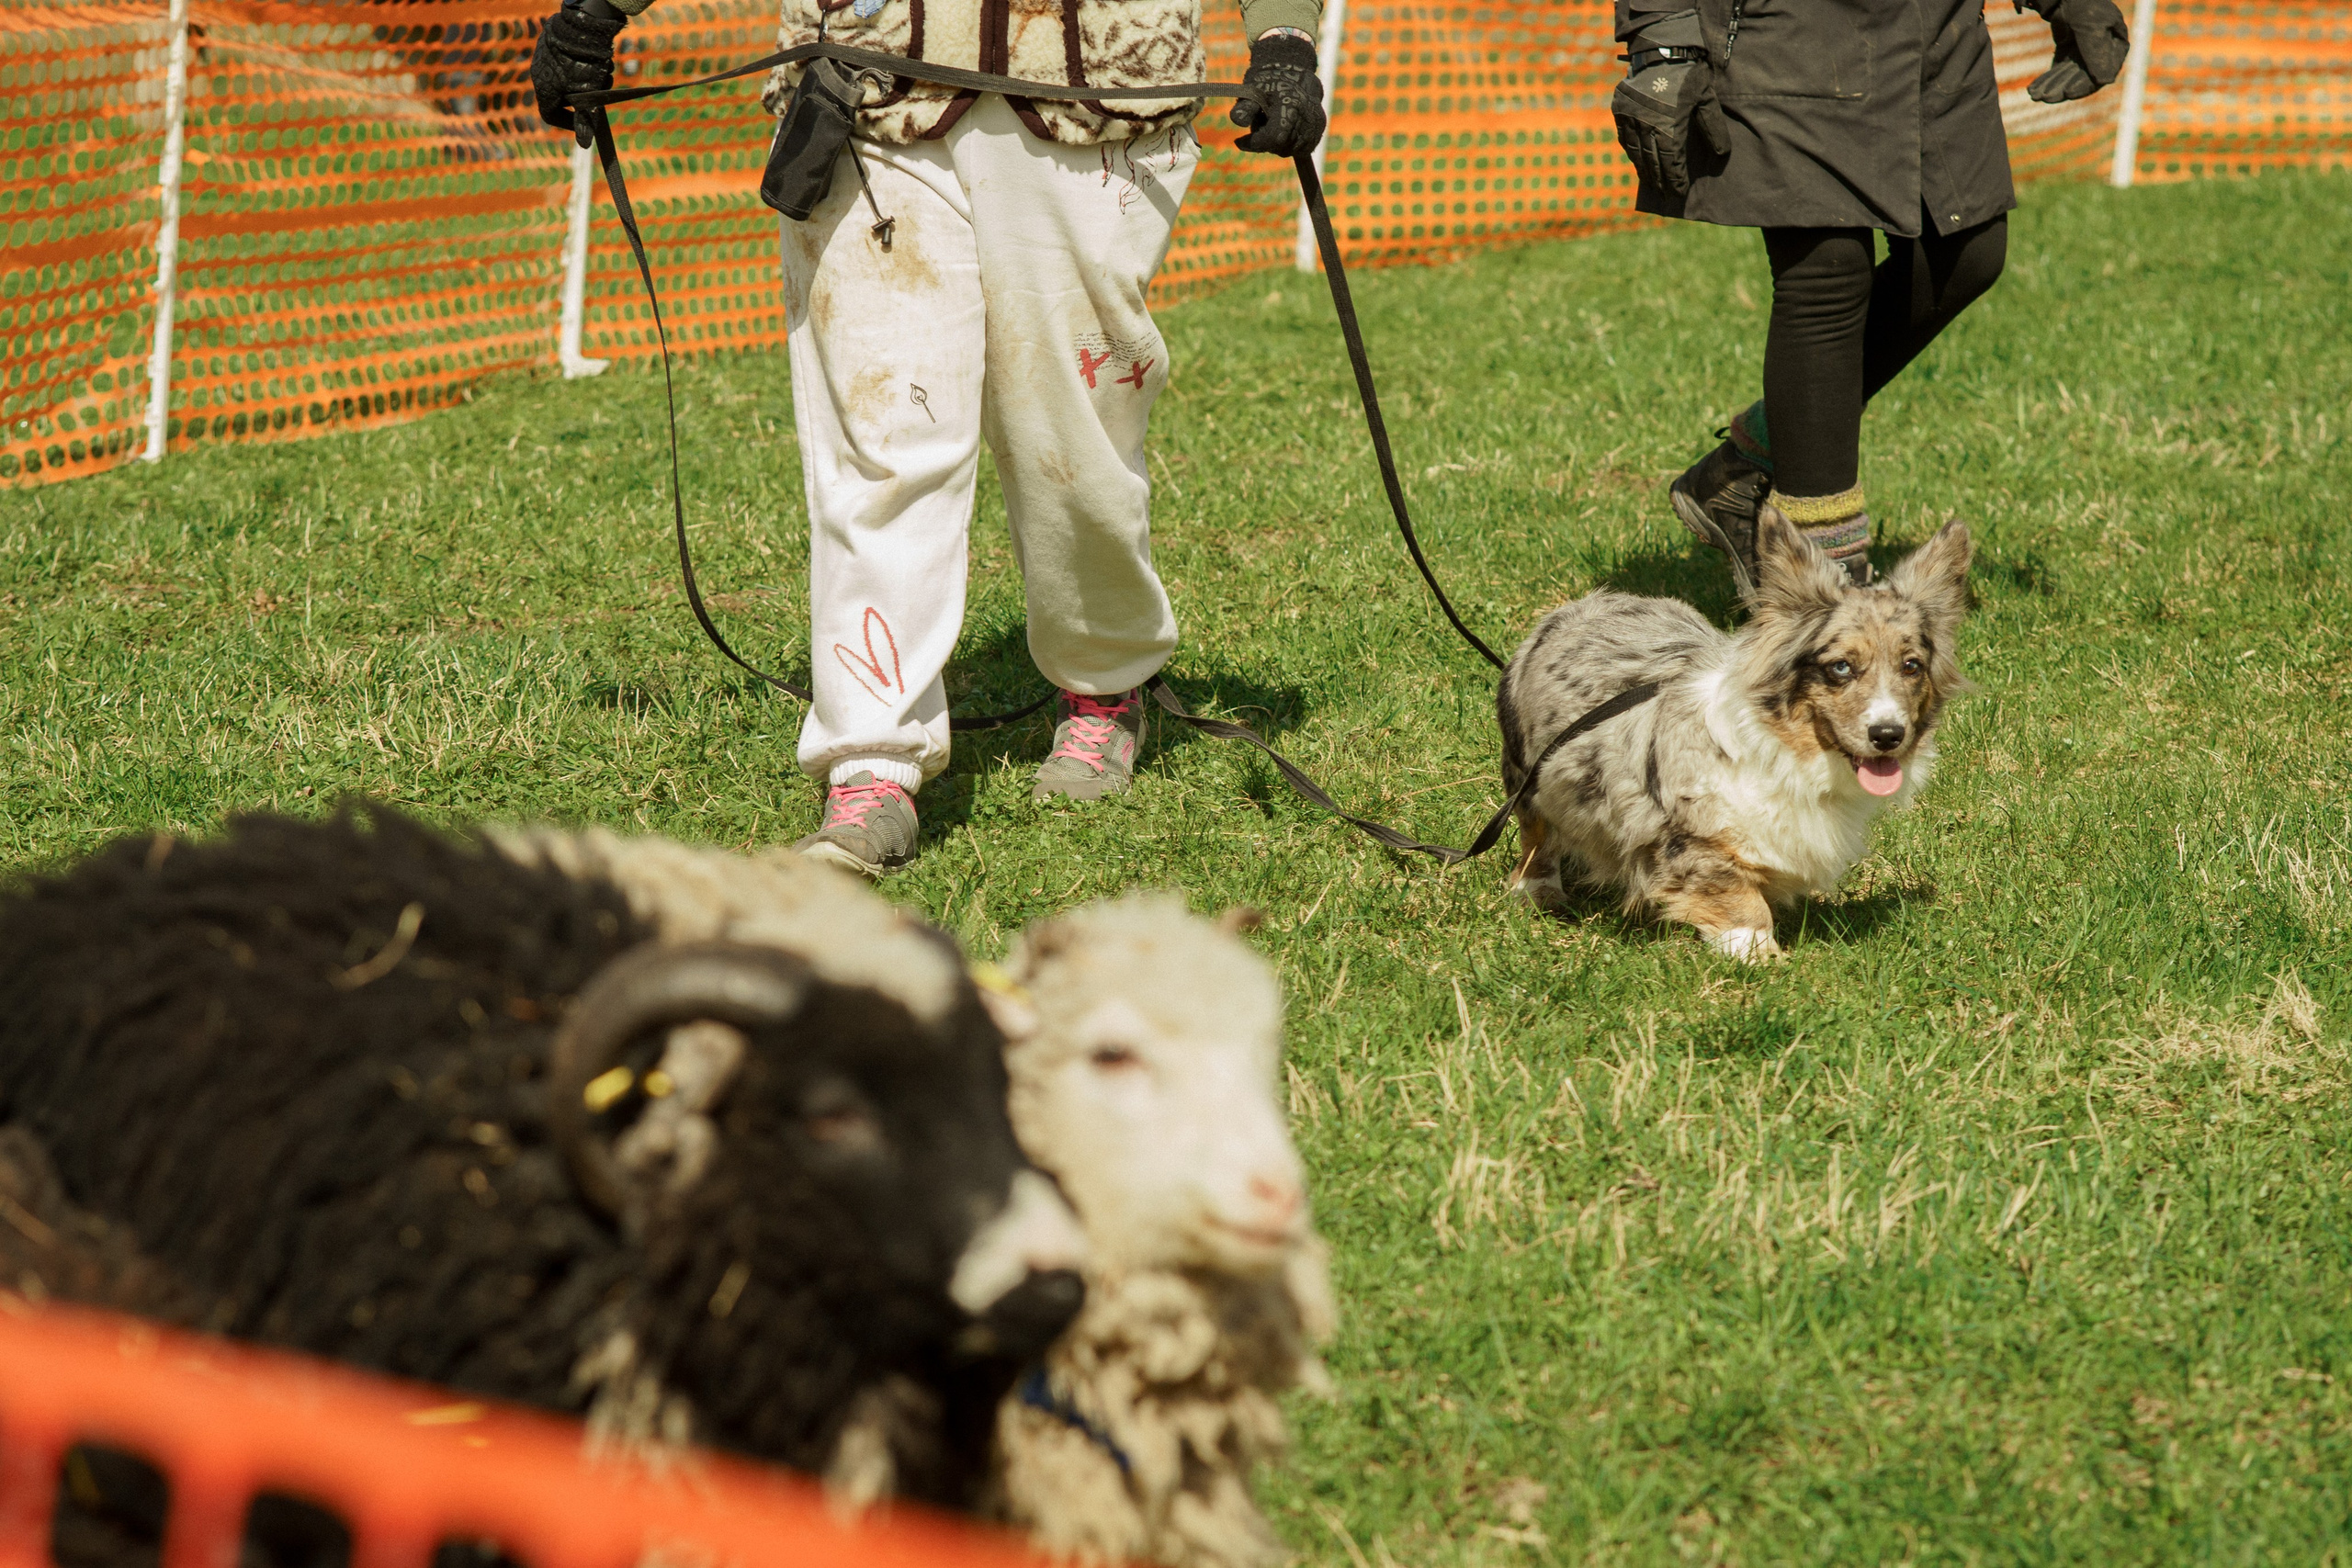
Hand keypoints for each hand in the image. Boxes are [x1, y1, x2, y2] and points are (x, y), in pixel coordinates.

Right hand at [532, 0, 628, 142]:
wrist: (583, 23)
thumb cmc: (584, 63)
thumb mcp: (588, 95)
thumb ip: (584, 120)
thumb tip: (584, 145)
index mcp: (543, 89)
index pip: (550, 115)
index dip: (569, 123)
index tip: (585, 121)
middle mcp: (538, 73)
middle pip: (564, 96)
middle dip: (587, 98)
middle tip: (603, 91)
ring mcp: (543, 56)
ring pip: (569, 78)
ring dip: (590, 80)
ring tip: (606, 72)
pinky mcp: (552, 43)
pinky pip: (568, 61)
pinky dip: (585, 65)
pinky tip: (600, 59)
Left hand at [1230, 31, 1325, 157]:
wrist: (1295, 73)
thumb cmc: (1270, 83)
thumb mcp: (1253, 91)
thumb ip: (1245, 107)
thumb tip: (1237, 120)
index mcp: (1292, 105)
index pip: (1273, 138)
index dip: (1255, 143)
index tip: (1239, 141)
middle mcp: (1307, 117)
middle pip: (1281, 147)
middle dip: (1266, 142)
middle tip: (1260, 125)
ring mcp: (1315, 125)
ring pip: (1290, 150)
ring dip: (1277, 144)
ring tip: (1273, 125)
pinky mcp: (1319, 131)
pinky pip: (1301, 150)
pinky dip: (1289, 146)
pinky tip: (1282, 133)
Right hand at [1611, 56, 1726, 195]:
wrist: (1662, 49)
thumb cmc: (1689, 75)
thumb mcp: (1706, 99)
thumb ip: (1713, 128)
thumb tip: (1722, 155)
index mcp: (1669, 127)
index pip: (1671, 162)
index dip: (1675, 180)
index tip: (1678, 193)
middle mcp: (1646, 127)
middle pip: (1652, 162)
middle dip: (1659, 180)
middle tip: (1664, 195)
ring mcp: (1630, 119)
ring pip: (1635, 153)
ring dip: (1643, 170)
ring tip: (1650, 182)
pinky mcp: (1620, 110)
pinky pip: (1624, 138)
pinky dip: (1631, 152)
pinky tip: (1636, 160)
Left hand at [2016, 0, 2129, 101]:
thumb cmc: (2082, 4)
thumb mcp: (2091, 27)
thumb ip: (2097, 52)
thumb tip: (2105, 82)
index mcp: (2116, 42)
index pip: (2103, 72)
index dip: (2086, 84)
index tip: (2068, 92)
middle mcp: (2103, 49)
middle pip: (2083, 76)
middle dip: (2062, 87)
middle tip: (2044, 98)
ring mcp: (2085, 49)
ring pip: (2069, 75)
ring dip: (2052, 86)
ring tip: (2035, 95)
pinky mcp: (2068, 49)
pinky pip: (2059, 69)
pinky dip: (2048, 79)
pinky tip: (2033, 89)